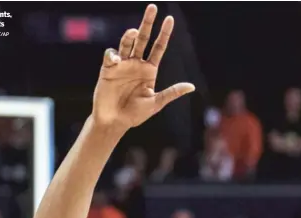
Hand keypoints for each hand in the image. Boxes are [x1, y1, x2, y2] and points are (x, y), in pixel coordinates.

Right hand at [92, 4, 194, 130]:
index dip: (164, 34)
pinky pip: (111, 56)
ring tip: (135, 32)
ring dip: (130, 36)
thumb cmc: (135, 115)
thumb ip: (171, 93)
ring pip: (127, 44)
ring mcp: (122, 65)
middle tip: (152, 7)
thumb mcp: (155, 103)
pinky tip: (116, 59)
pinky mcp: (108, 70)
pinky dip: (113, 54)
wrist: (114, 122)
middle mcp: (136, 64)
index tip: (170, 19)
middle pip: (143, 39)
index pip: (158, 48)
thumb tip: (192, 87)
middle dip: (148, 23)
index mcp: (149, 71)